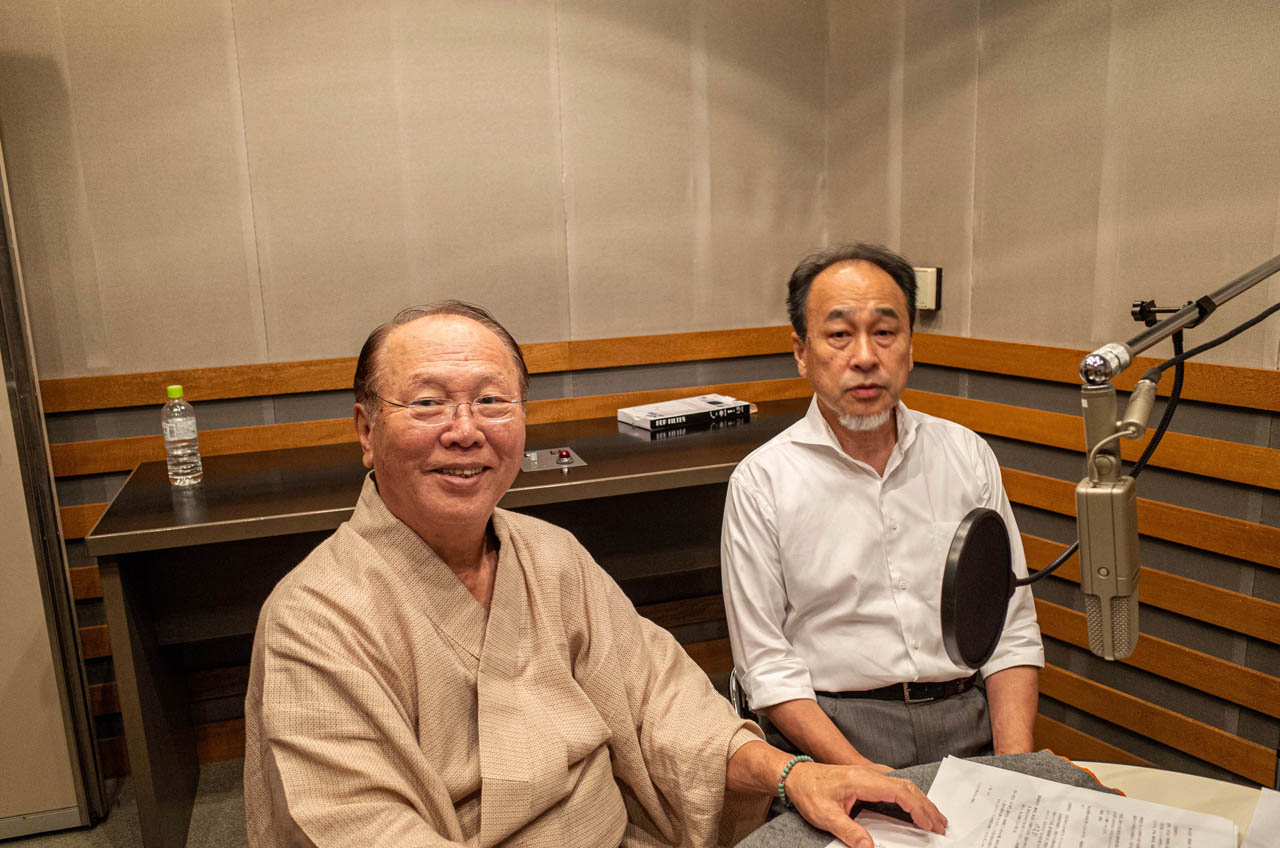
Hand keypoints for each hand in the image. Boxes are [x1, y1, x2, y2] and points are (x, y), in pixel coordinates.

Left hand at [784, 762, 946, 847]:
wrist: (796, 775)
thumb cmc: (809, 791)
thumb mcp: (825, 816)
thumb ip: (849, 831)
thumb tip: (870, 847)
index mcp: (862, 780)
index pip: (900, 791)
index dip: (918, 809)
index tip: (929, 825)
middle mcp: (869, 773)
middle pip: (907, 787)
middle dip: (927, 807)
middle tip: (941, 827)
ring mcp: (870, 773)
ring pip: (904, 785)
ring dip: (921, 801)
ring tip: (936, 819)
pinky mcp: (868, 777)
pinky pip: (896, 785)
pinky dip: (911, 797)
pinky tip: (916, 807)